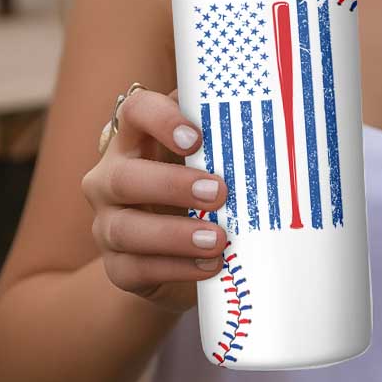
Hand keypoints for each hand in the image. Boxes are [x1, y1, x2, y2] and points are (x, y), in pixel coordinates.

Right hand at [81, 86, 228, 311]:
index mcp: (134, 139)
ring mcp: (107, 224)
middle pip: (124, 177)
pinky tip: (210, 264)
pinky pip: (136, 269)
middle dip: (172, 185)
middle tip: (219, 192)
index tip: (196, 138)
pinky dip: (176, 268)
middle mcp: (110, 178)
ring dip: (175, 234)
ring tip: (219, 239)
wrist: (182, 251)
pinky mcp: (116, 267)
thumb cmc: (200, 186)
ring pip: (126, 229)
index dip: (160, 120)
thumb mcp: (210, 157)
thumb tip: (274, 116)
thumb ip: (224, 135)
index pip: (135, 111)